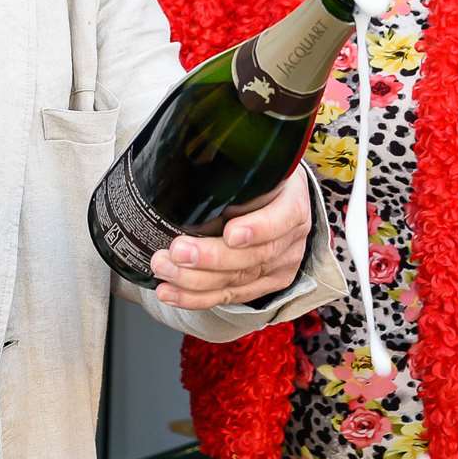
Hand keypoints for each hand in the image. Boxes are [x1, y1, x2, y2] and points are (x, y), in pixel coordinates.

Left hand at [149, 168, 311, 309]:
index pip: (282, 219)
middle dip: (211, 258)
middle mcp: (291, 239)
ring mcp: (279, 267)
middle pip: (254, 257)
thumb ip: (234, 168)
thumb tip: (189, 160)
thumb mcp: (258, 164)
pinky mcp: (264, 285)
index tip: (231, 232)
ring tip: (164, 270)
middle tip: (177, 251)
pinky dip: (196, 298)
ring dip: (194, 280)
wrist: (281, 201)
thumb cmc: (262, 179)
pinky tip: (171, 292)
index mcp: (293, 203)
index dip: (257, 229)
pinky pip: (229, 297)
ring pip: (237, 281)